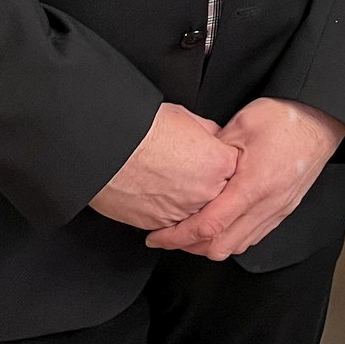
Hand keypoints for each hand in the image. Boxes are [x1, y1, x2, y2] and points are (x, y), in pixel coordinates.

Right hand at [88, 103, 239, 231]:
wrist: (108, 149)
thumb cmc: (143, 131)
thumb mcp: (188, 119)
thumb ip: (210, 134)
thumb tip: (215, 139)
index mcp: (219, 164)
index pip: (235, 169)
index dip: (222, 163)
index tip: (212, 160)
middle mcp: (206, 192)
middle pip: (221, 195)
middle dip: (210, 185)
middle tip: (191, 173)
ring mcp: (184, 212)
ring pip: (198, 215)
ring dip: (191, 204)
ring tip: (174, 185)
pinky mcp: (161, 224)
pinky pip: (175, 224)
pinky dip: (170, 214)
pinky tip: (160, 196)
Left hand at [143, 97, 344, 259]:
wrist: (321, 119)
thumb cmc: (286, 118)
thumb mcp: (240, 126)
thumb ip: (212, 153)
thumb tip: (190, 170)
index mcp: (253, 185)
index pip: (208, 226)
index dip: (177, 236)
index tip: (158, 235)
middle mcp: (267, 204)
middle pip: (221, 247)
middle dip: (189, 247)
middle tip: (170, 236)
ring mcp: (278, 210)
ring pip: (238, 246)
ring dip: (211, 244)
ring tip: (192, 231)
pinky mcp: (284, 209)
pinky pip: (253, 236)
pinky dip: (232, 237)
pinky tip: (222, 224)